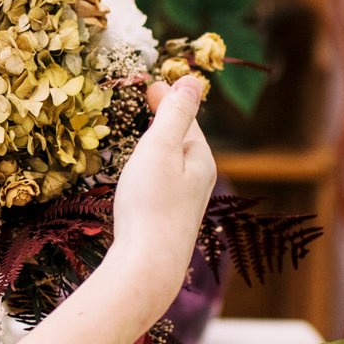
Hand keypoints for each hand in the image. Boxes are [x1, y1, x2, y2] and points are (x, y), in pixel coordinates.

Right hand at [107, 76, 216, 301]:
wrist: (147, 263)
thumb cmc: (151, 202)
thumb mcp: (161, 148)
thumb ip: (174, 114)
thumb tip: (193, 80)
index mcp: (201, 159)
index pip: (187, 118)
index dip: (169, 99)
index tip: (151, 82)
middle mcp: (199, 180)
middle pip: (184, 140)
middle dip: (167, 119)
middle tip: (147, 100)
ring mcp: (185, 202)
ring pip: (174, 162)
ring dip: (160, 143)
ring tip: (142, 131)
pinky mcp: (168, 219)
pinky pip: (164, 181)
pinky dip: (153, 166)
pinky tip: (142, 173)